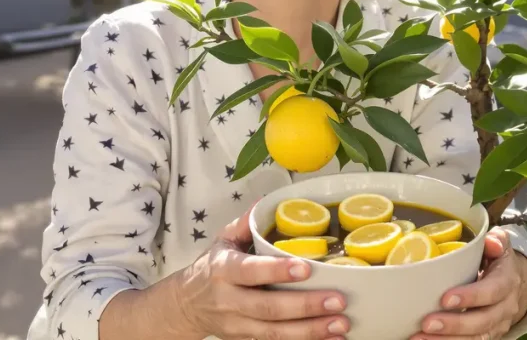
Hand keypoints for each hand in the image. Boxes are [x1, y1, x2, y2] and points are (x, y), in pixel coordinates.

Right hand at [176, 209, 350, 339]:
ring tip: (340, 324)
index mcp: (223, 269)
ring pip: (274, 332)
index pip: (251, 271)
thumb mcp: (223, 240)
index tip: (306, 268)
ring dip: (311, 331)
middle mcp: (229, 300)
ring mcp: (237, 325)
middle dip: (305, 306)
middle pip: (268, 308)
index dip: (277, 272)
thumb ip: (246, 223)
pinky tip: (330, 339)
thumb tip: (268, 201)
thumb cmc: (212, 268)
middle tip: (338, 300)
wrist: (186, 306)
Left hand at [411, 227, 526, 339]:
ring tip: (419, 338)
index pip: (492, 292)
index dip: (471, 297)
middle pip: (483, 321)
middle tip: (427, 323)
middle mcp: (505, 308)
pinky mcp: (488, 335)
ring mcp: (498, 325)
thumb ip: (496, 240)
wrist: (513, 283)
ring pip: (476, 338)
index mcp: (507, 282)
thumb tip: (491, 242)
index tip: (445, 298)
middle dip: (454, 324)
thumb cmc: (497, 261)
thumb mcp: (500, 245)